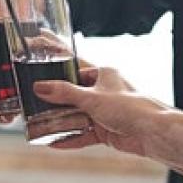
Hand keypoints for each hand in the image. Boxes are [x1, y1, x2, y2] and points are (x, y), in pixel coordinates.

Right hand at [30, 65, 164, 153]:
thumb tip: (40, 87)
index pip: (73, 61)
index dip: (55, 54)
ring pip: (75, 114)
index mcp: (102, 74)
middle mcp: (102, 90)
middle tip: (30, 97)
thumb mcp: (92, 98)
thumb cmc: (130, 107)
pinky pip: (82, 133)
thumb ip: (64, 93)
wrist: (151, 134)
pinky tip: (53, 142)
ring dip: (60, 120)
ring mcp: (103, 111)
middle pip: (71, 92)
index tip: (38, 40)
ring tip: (38, 123)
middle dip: (53, 98)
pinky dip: (70, 138)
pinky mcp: (105, 129)